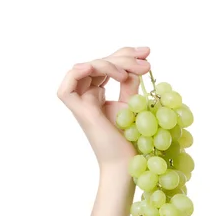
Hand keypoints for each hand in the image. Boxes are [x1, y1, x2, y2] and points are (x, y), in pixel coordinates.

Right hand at [56, 46, 151, 166]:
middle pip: (99, 63)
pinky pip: (67, 86)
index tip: (147, 52)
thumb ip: (130, 82)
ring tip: (136, 71)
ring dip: (112, 64)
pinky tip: (104, 69)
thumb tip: (136, 63)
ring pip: (88, 69)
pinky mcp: (78, 111)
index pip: (107, 65)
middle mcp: (86, 94)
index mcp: (97, 92)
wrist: (127, 163)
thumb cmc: (130, 139)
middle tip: (146, 60)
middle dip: (124, 57)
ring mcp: (81, 102)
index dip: (125, 54)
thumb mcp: (133, 104)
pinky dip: (80, 72)